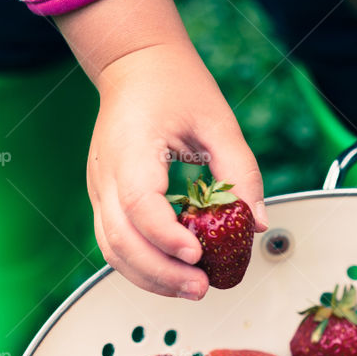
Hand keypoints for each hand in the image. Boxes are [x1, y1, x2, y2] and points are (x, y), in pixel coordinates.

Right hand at [56, 0, 265, 298]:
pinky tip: (173, 276)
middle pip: (120, 239)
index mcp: (132, 148)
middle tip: (202, 288)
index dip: (166, 236)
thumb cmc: (175, 86)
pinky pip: (114, 244)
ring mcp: (99, 189)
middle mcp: (105, 173)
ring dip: (150, 278)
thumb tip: (257, 223)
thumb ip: (241, 172)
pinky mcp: (103, 200)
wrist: (135, 65)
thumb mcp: (219, 123)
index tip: (198, 254)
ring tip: (192, 290)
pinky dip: (140, 267)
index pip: (139, 204)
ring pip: (112, 250)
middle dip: (162, 273)